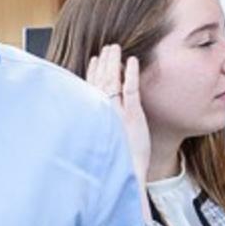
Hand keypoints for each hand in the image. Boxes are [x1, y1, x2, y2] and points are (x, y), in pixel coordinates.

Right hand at [87, 45, 152, 189]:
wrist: (124, 178)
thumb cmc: (116, 164)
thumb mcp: (104, 143)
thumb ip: (100, 128)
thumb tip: (97, 122)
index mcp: (96, 119)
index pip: (92, 89)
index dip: (93, 73)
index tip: (95, 60)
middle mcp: (104, 114)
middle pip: (101, 82)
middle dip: (103, 63)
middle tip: (107, 48)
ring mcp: (118, 113)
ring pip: (113, 82)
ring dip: (114, 63)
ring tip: (116, 48)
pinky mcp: (133, 116)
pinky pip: (130, 90)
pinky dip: (130, 73)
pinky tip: (132, 60)